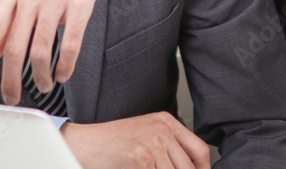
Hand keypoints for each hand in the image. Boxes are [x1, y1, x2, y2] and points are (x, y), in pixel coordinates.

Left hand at [0, 0, 137, 103]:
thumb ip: (6, 15)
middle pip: (15, 44)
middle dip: (11, 77)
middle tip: (12, 95)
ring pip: (41, 50)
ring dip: (40, 76)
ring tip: (42, 85)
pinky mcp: (81, 4)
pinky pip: (70, 44)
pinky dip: (65, 66)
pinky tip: (62, 73)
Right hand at [61, 111, 210, 168]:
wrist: (86, 143)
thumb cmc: (113, 143)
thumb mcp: (147, 137)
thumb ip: (169, 149)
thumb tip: (192, 167)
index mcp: (166, 121)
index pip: (200, 150)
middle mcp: (163, 129)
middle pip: (190, 168)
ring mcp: (153, 142)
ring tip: (148, 168)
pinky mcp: (142, 158)